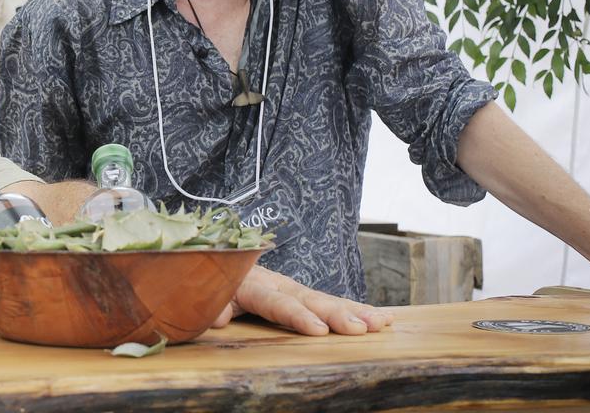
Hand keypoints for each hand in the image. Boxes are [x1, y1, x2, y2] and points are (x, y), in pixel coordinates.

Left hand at [212, 265, 393, 334]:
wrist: (217, 260)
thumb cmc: (211, 283)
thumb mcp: (206, 292)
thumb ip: (212, 303)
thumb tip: (219, 316)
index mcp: (252, 285)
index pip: (277, 303)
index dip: (298, 316)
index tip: (319, 330)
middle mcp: (277, 284)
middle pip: (310, 300)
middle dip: (337, 314)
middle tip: (361, 328)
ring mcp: (292, 288)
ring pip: (326, 300)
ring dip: (355, 311)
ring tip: (382, 323)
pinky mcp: (302, 295)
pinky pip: (330, 302)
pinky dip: (356, 309)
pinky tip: (384, 318)